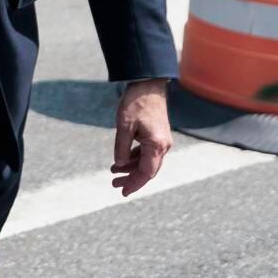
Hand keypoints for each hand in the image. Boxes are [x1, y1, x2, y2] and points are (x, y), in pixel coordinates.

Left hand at [112, 79, 173, 195]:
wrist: (148, 85)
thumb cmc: (135, 104)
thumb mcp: (123, 126)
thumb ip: (122, 148)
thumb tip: (120, 165)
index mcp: (156, 145)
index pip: (146, 172)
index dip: (134, 184)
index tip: (123, 192)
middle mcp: (163, 146)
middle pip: (148, 170)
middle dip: (131, 179)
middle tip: (114, 184)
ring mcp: (162, 141)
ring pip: (147, 162)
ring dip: (131, 168)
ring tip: (114, 173)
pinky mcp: (158, 136)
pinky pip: (147, 153)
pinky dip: (135, 158)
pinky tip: (122, 161)